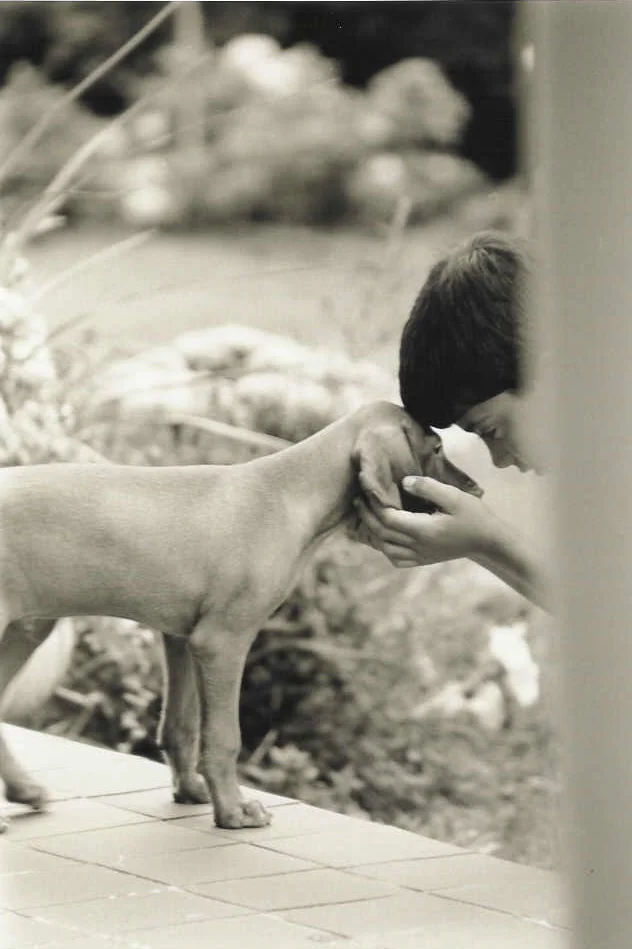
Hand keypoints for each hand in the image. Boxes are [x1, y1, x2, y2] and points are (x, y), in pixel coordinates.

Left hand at [355, 476, 495, 567]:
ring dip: (372, 533)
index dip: (372, 503)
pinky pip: (396, 559)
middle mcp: (417, 546)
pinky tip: (383, 537)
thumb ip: (428, 488)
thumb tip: (404, 482)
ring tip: (366, 516)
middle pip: (381, 533)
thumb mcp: (455, 496)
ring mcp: (420, 555)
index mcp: (422, 530)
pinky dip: (385, 548)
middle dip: (366, 516)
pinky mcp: (423, 560)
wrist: (488, 541)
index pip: (387, 518)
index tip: (364, 488)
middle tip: (358, 500)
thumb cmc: (473, 516)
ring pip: (385, 548)